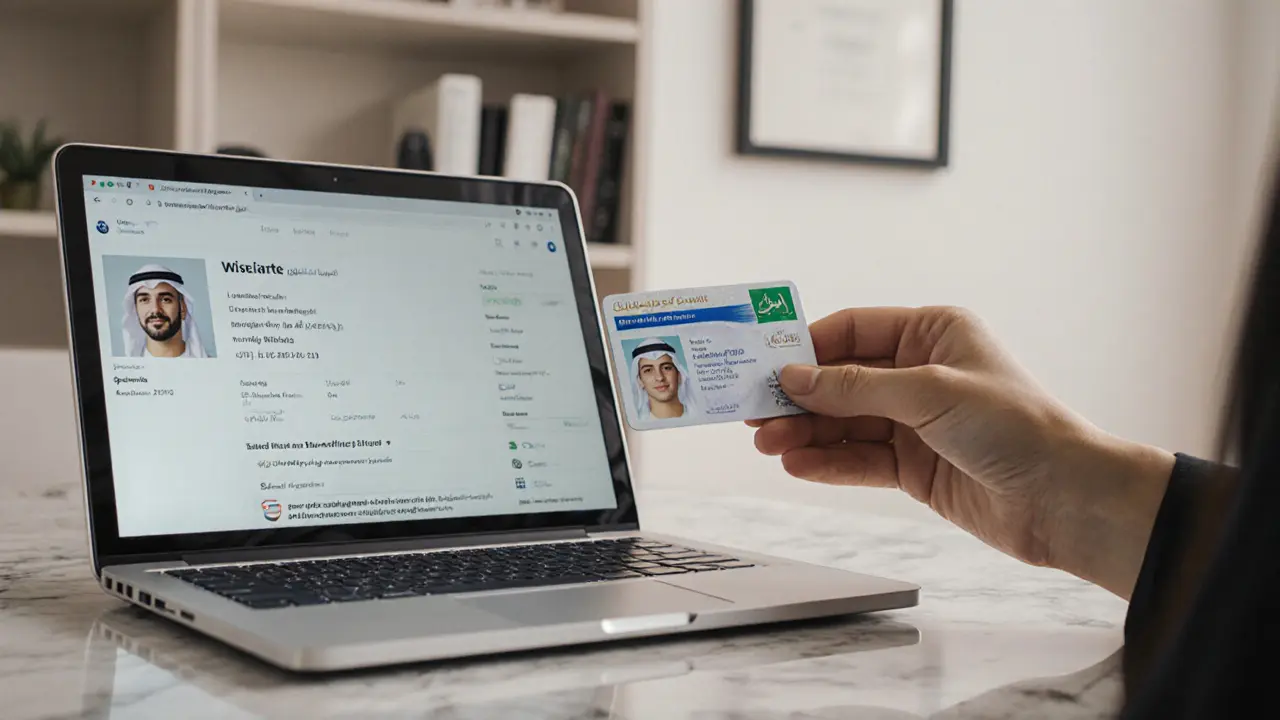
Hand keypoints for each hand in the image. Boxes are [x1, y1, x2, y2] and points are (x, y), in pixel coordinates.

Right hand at [750, 307, 1174, 597]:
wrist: (1065, 500)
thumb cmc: (1019, 427)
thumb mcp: (929, 393)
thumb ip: (855, 387)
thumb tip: (795, 378)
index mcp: (932, 334)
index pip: (852, 332)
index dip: (806, 349)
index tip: (765, 366)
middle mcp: (921, 374)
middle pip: (841, 381)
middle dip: (799, 398)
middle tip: (755, 412)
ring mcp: (916, 422)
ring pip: (845, 423)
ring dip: (805, 433)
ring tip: (768, 444)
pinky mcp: (915, 466)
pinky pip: (859, 459)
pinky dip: (827, 462)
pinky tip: (797, 464)